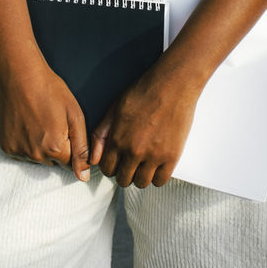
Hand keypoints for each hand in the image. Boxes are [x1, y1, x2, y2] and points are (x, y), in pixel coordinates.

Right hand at [0, 57, 90, 181]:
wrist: (20, 76)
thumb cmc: (50, 91)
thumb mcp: (74, 115)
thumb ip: (81, 149)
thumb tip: (84, 178)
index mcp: (55, 149)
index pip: (70, 162)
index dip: (70, 143)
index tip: (64, 126)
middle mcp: (35, 156)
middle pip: (53, 161)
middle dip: (56, 146)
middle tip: (51, 120)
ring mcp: (18, 152)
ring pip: (37, 158)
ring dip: (40, 146)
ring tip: (39, 120)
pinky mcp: (6, 147)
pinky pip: (22, 153)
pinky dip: (26, 143)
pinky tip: (27, 124)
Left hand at [90, 64, 199, 188]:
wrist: (173, 84)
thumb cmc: (144, 91)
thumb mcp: (115, 108)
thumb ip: (101, 134)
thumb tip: (93, 158)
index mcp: (117, 139)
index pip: (107, 169)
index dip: (111, 166)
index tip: (117, 161)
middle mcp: (133, 151)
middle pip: (123, 179)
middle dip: (124, 172)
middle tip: (131, 162)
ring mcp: (153, 156)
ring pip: (141, 183)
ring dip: (140, 176)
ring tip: (144, 164)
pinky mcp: (171, 157)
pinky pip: (160, 181)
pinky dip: (157, 176)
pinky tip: (156, 165)